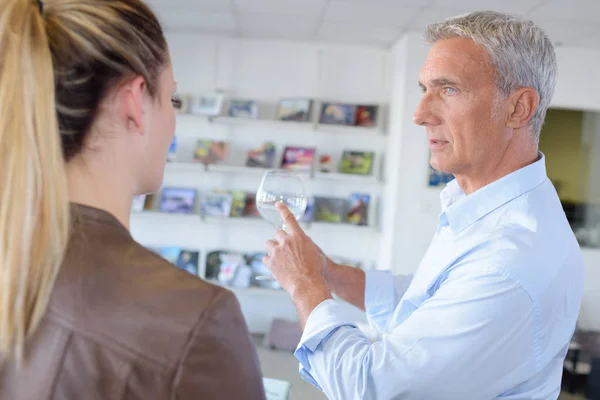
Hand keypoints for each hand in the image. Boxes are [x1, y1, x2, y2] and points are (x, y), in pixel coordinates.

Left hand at [263, 202, 330, 324]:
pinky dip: (269, 261)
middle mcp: (286, 241)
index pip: (289, 219)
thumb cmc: (315, 270)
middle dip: (280, 239)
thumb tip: (298, 242)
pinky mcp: (270, 262)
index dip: (283, 209)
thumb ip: (304, 244)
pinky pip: (265, 257)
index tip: (277, 204)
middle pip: (277, 233)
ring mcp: (277, 251)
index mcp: (299, 237)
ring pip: (269, 244)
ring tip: (279, 258)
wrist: (308, 284)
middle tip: (284, 249)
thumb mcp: (315, 252)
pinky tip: (277, 268)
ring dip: (273, 248)